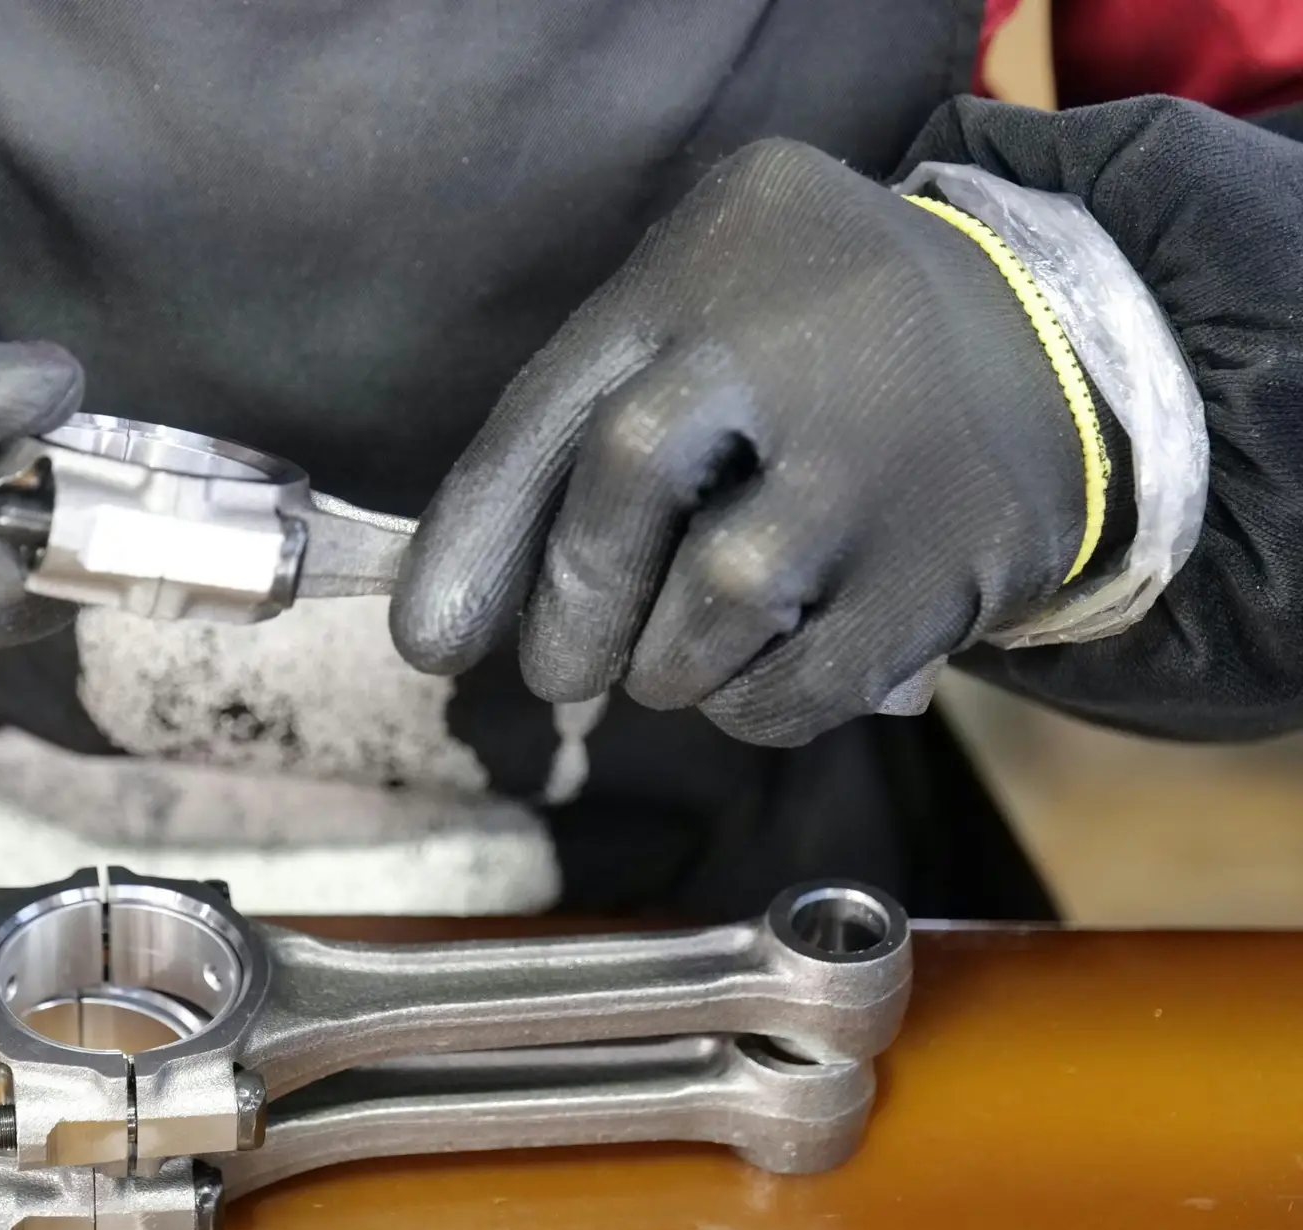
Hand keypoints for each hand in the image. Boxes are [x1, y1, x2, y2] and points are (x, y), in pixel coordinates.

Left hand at [393, 139, 1104, 746]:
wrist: (1056, 338)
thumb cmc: (813, 346)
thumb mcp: (702, 309)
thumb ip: (584, 430)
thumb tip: (450, 615)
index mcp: (706, 268)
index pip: (552, 409)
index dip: (473, 537)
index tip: (428, 640)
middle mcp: (797, 340)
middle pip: (626, 480)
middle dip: (573, 606)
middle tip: (560, 671)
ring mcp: (886, 453)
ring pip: (719, 598)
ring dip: (667, 665)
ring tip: (673, 662)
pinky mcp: (956, 559)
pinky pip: (807, 682)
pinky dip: (751, 707)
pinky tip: (751, 678)